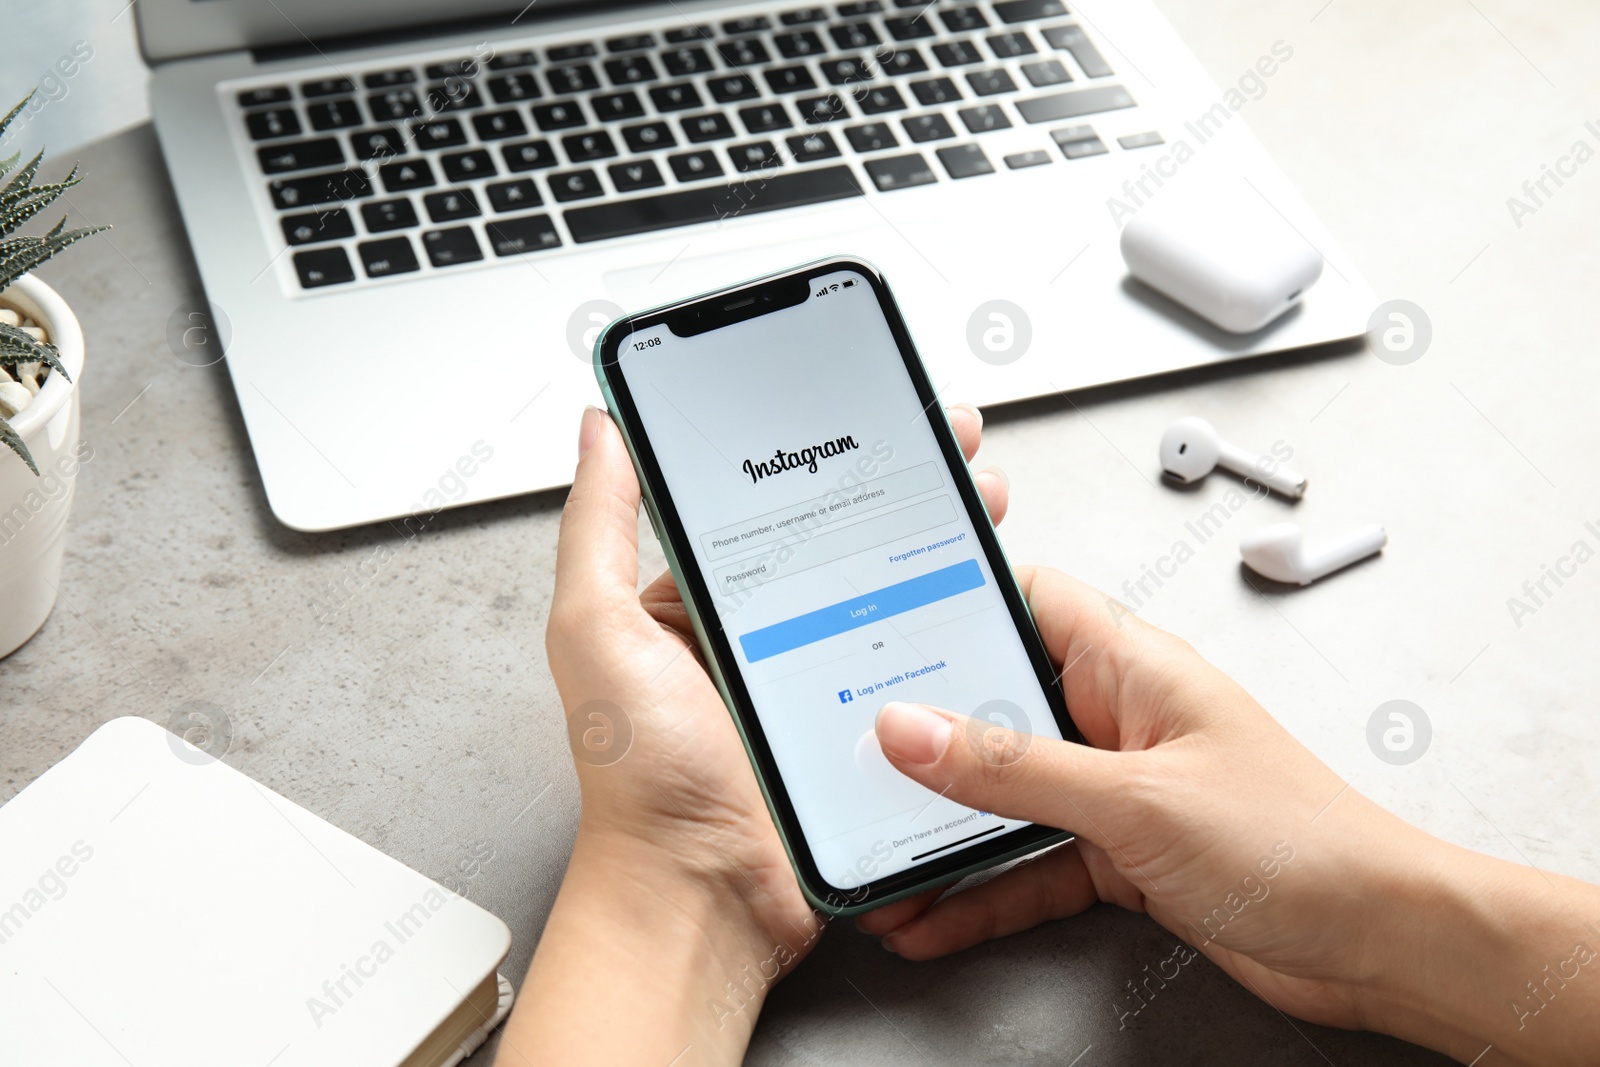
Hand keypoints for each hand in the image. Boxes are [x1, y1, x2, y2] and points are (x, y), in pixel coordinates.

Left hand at [503, 404, 1007, 1065]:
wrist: (702, 896)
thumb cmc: (641, 778)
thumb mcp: (598, 631)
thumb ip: (599, 527)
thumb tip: (599, 430)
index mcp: (698, 609)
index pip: (771, 509)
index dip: (825, 457)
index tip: (869, 415)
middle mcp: (760, 643)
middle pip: (845, 547)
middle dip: (906, 492)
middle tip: (956, 453)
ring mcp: (816, 689)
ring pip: (891, 601)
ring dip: (941, 551)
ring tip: (983, 507)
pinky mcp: (861, 734)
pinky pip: (913, 673)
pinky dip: (952, 637)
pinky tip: (987, 600)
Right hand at [857, 571, 1599, 1064]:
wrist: (1379, 942)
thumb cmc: (1301, 843)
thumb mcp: (1135, 800)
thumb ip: (1015, 768)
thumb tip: (914, 729)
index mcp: (1132, 665)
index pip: (1023, 599)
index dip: (949, 597)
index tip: (874, 615)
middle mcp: (1118, 717)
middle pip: (995, 705)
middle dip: (924, 738)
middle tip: (853, 757)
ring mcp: (1116, 788)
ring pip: (1007, 797)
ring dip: (945, 832)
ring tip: (879, 858)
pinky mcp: (1120, 854)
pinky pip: (1030, 864)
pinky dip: (983, 892)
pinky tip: (934, 914)